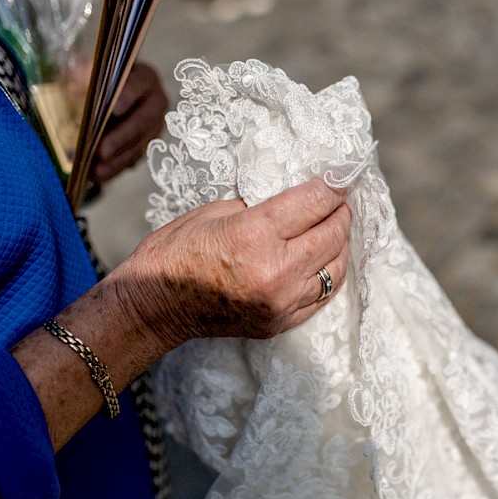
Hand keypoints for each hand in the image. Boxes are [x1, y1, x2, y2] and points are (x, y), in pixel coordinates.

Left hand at [89, 62, 168, 183]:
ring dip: (117, 159)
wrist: (105, 95)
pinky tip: (99, 175)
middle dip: (121, 138)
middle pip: (142, 121)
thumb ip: (84, 74)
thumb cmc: (97, 80)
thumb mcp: (89, 72)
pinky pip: (133, 159)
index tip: (114, 108)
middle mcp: (155, 102)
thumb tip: (78, 82)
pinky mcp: (146, 145)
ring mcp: (154, 126)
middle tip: (101, 151)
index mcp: (144, 78)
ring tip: (96, 170)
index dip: (127, 96)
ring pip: (138, 145)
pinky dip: (116, 168)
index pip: (139, 84)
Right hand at [113, 178, 352, 351]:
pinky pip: (322, 296)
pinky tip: (325, 260)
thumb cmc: (177, 251)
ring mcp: (281, 302)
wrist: (155, 306)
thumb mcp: (217, 211)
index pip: (316, 202)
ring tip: (336, 228)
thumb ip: (263, 205)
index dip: (334, 185)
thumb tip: (300, 197)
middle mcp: (276, 271)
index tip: (342, 176)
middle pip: (333, 234)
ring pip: (336, 269)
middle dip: (341, 212)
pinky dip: (329, 274)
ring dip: (341, 244)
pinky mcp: (281, 323)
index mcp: (256, 234)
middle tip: (341, 200)